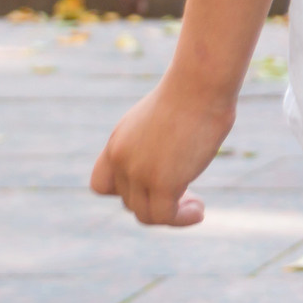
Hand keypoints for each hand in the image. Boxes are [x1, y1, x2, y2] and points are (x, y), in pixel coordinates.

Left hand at [90, 75, 237, 227]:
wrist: (199, 83)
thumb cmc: (194, 89)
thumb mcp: (167, 112)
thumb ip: (162, 136)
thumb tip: (179, 146)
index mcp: (119, 142)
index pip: (103, 184)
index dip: (125, 192)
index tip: (155, 185)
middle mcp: (121, 159)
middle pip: (131, 200)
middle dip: (159, 200)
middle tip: (189, 193)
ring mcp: (138, 172)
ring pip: (145, 214)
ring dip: (171, 215)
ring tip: (195, 206)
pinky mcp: (162, 182)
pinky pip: (165, 216)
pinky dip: (182, 219)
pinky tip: (199, 211)